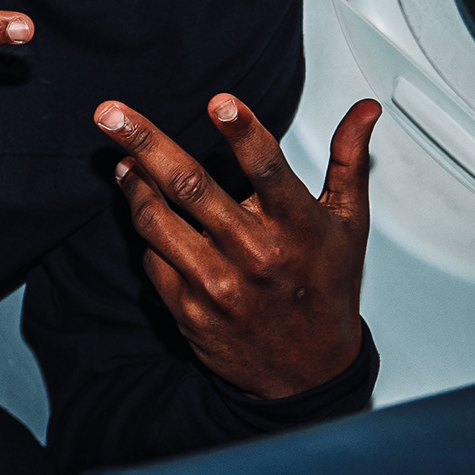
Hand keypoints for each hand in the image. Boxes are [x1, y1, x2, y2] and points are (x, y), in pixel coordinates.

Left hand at [100, 94, 379, 399]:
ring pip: (158, 220)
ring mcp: (219, 284)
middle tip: (110, 113)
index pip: (268, 170)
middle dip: (146, 143)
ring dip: (133, 183)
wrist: (310, 372)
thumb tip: (363, 110)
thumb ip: (349, 161)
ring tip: (123, 160)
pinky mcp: (191, 309)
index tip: (219, 102)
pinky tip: (143, 209)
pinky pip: (154, 259)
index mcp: (297, 226)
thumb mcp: (347, 224)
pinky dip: (147, 230)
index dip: (243, 133)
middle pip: (191, 186)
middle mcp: (256, 254)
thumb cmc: (326, 288)